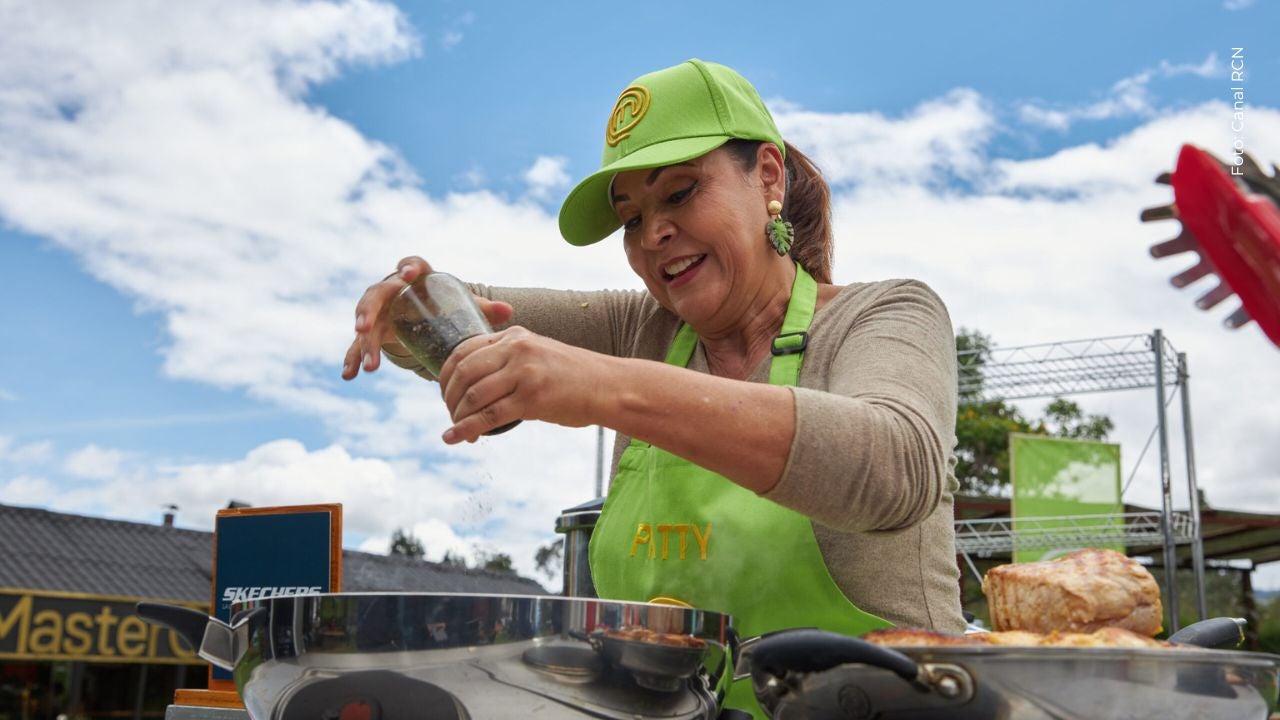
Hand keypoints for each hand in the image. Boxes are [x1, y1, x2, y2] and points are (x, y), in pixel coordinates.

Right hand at [342, 256, 512, 379]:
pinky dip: (353, 359)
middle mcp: (391, 290)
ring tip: (369, 366)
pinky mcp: (371, 331)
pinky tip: (349, 375)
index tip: (408, 274)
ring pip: (366, 324)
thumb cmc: (442, 302)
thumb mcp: (461, 303)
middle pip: (375, 296)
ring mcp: (378, 312)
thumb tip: (509, 312)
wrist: (420, 306)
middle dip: (367, 311)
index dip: (408, 266)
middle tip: (365, 328)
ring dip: (365, 344)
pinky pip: (358, 345)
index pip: (410, 265)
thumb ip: (483, 307)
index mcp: (415, 277)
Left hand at [437, 326, 608, 441]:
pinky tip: (457, 439)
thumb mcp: (538, 353)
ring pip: (473, 396)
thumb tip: (475, 382)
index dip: (446, 375)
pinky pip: (489, 417)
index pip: (464, 351)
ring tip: (455, 429)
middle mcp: (516, 349)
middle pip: (464, 373)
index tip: (444, 393)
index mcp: (514, 336)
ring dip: (457, 416)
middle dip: (449, 398)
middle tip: (450, 414)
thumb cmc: (573, 376)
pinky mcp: (532, 398)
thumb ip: (509, 359)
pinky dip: (466, 430)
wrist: (608, 387)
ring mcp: (524, 373)